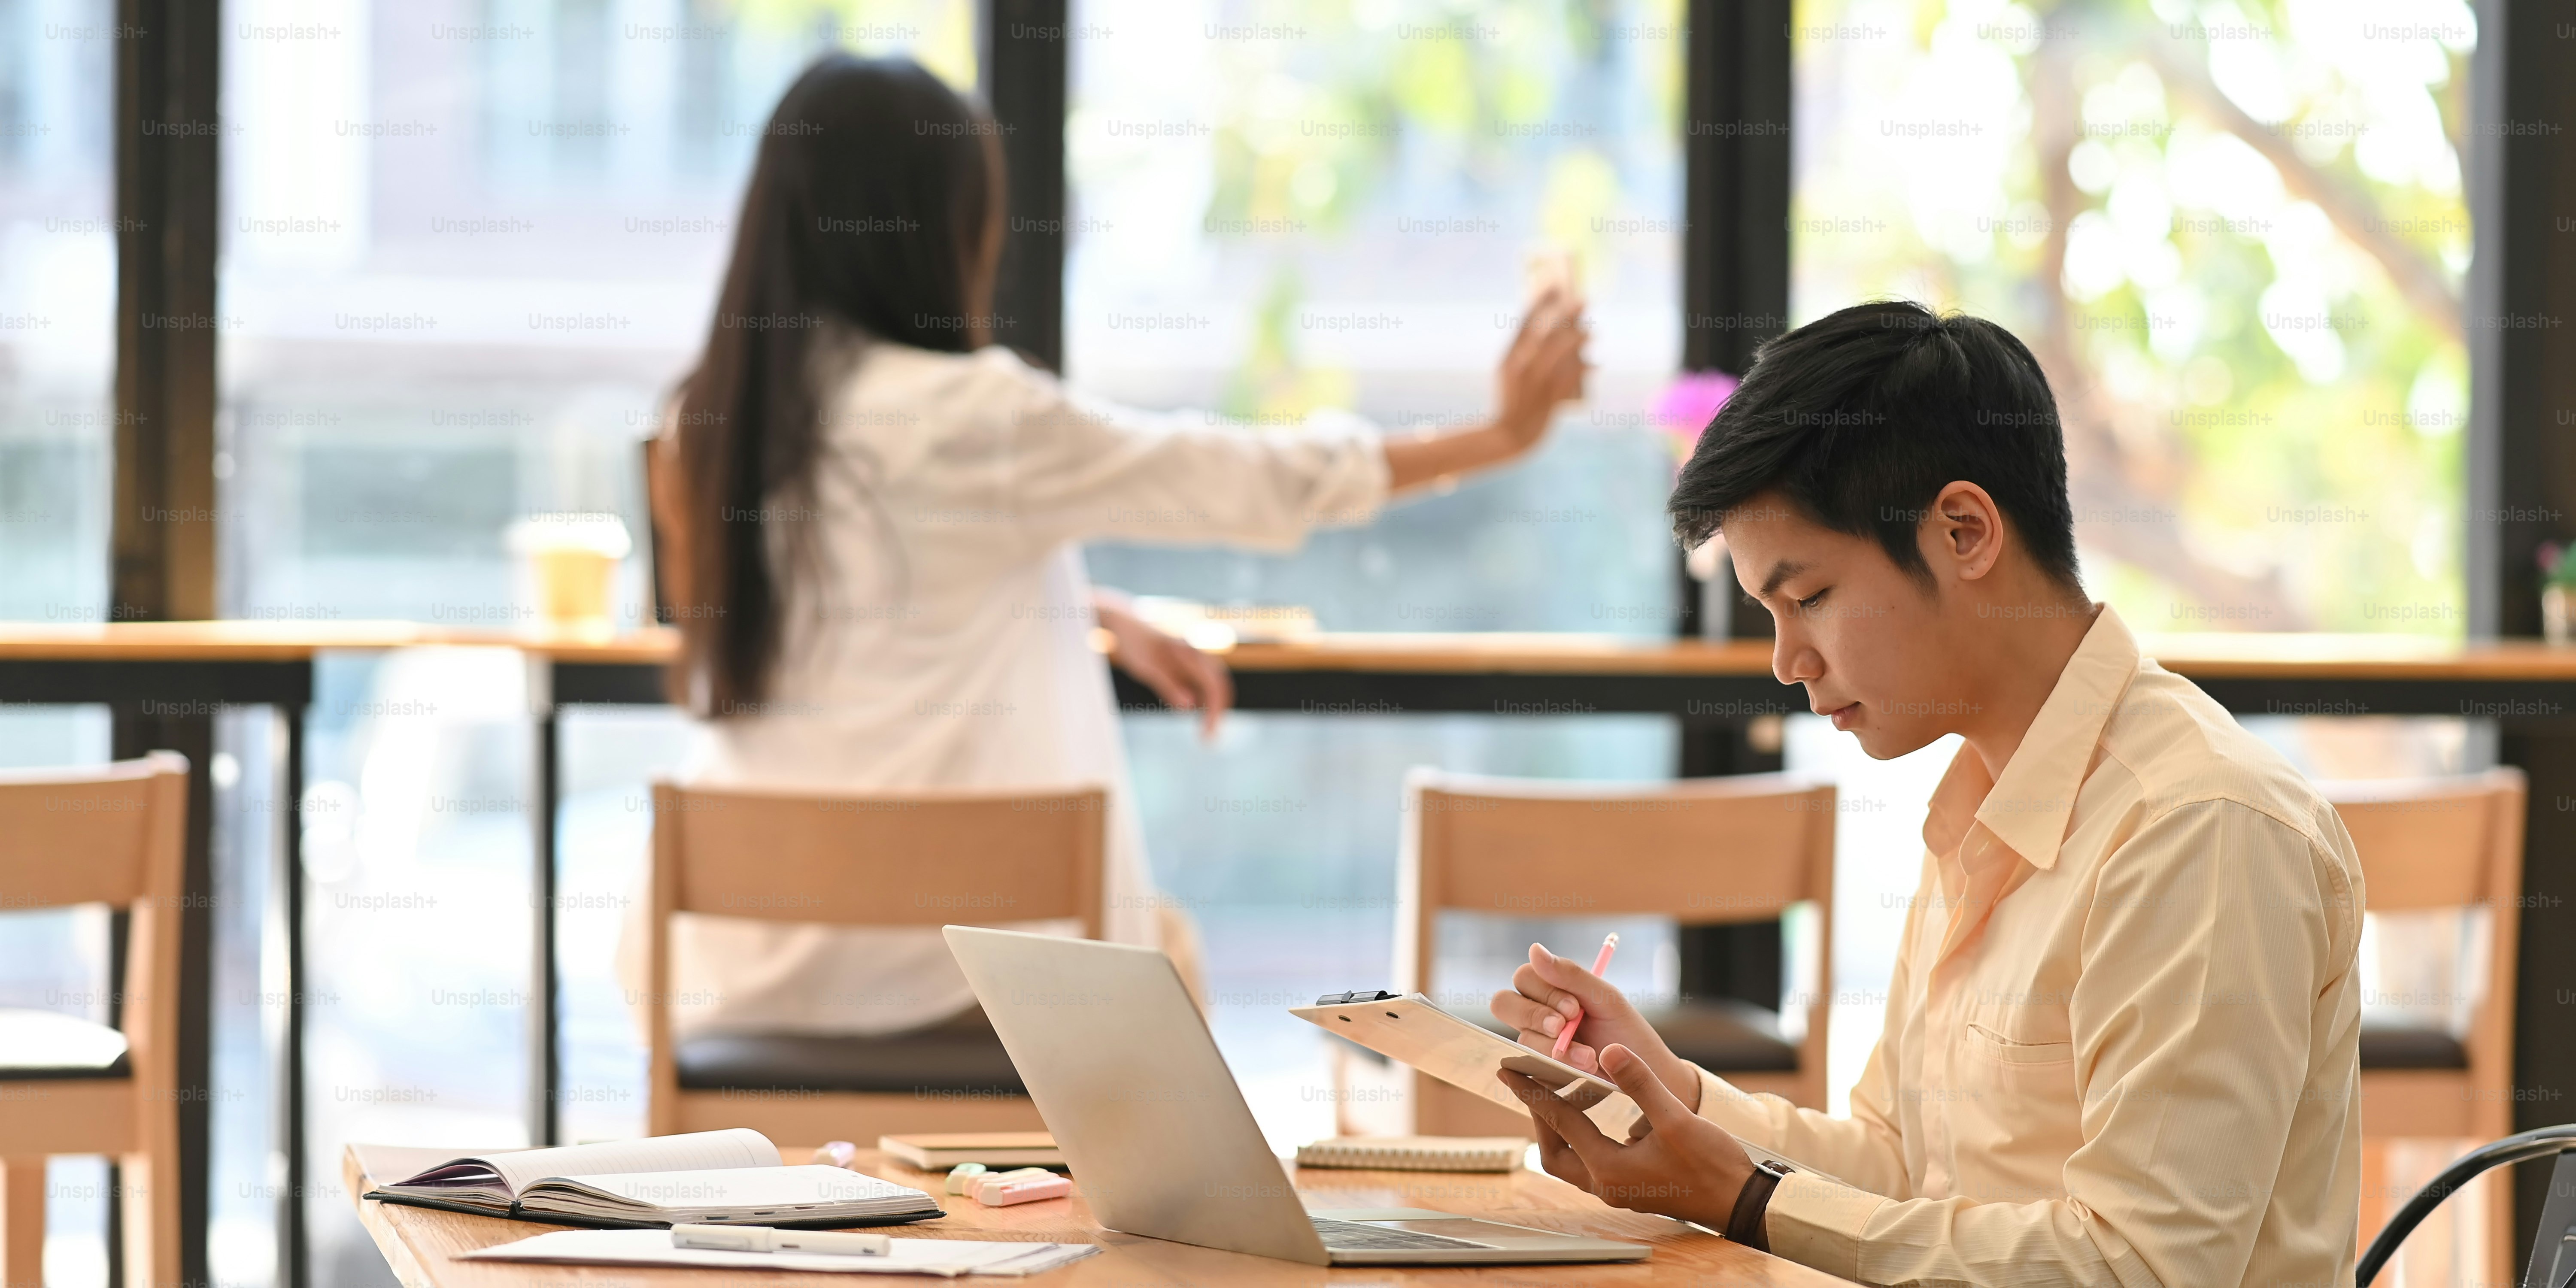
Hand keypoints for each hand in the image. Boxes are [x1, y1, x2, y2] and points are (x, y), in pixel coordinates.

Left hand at [1092, 595, 1231, 739]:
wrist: (1122, 621)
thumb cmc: (1133, 643)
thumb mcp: (1147, 668)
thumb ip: (1168, 685)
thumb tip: (1188, 708)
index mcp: (1191, 652)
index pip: (1214, 686)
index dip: (1214, 712)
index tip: (1208, 735)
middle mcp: (1197, 652)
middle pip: (1219, 685)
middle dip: (1217, 712)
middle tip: (1208, 739)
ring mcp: (1192, 656)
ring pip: (1212, 683)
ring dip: (1211, 706)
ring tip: (1204, 730)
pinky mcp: (1185, 660)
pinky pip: (1200, 680)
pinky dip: (1201, 697)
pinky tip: (1192, 710)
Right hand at [1491, 285, 1588, 453]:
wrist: (1506, 435)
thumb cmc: (1512, 402)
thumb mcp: (1511, 375)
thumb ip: (1526, 354)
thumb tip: (1554, 333)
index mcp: (1508, 356)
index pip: (1525, 323)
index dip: (1541, 302)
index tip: (1555, 286)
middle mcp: (1519, 366)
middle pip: (1545, 332)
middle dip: (1566, 314)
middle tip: (1583, 299)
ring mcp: (1532, 383)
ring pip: (1558, 353)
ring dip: (1578, 340)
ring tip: (1592, 332)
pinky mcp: (1546, 399)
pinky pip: (1569, 379)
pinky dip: (1583, 369)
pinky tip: (1596, 363)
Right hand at [1491, 942, 1698, 1108]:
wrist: (1646, 1075)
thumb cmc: (1626, 1032)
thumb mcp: (1605, 1000)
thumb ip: (1571, 975)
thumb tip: (1534, 948)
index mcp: (1552, 991)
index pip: (1524, 978)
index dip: (1543, 993)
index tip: (1574, 1008)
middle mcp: (1537, 1016)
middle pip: (1504, 1003)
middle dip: (1534, 1015)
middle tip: (1563, 1028)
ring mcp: (1536, 1045)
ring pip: (1522, 1038)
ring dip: (1556, 1048)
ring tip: (1590, 1058)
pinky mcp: (1539, 1074)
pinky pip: (1529, 1070)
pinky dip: (1556, 1070)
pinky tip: (1583, 1071)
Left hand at [1499, 1043, 1754, 1229]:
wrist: (1740, 1200)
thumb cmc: (1712, 1164)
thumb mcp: (1676, 1118)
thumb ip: (1640, 1084)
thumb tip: (1609, 1051)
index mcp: (1610, 1169)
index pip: (1560, 1124)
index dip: (1533, 1092)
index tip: (1508, 1070)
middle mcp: (1607, 1185)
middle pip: (1554, 1152)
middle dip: (1538, 1118)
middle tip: (1528, 1084)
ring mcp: (1618, 1190)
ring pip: (1571, 1160)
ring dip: (1559, 1130)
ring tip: (1554, 1096)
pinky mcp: (1631, 1188)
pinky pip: (1590, 1162)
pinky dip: (1581, 1138)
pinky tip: (1589, 1116)